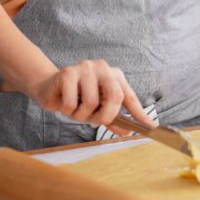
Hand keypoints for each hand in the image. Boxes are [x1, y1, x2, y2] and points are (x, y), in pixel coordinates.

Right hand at [30, 59, 152, 133]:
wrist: (48, 88)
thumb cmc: (76, 99)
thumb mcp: (97, 110)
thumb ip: (113, 119)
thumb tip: (129, 131)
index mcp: (114, 76)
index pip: (129, 96)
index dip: (139, 113)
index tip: (151, 127)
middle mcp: (102, 68)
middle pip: (115, 96)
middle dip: (105, 115)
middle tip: (93, 120)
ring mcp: (85, 68)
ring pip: (91, 102)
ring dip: (81, 115)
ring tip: (75, 109)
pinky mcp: (68, 73)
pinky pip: (72, 103)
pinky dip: (68, 110)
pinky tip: (63, 102)